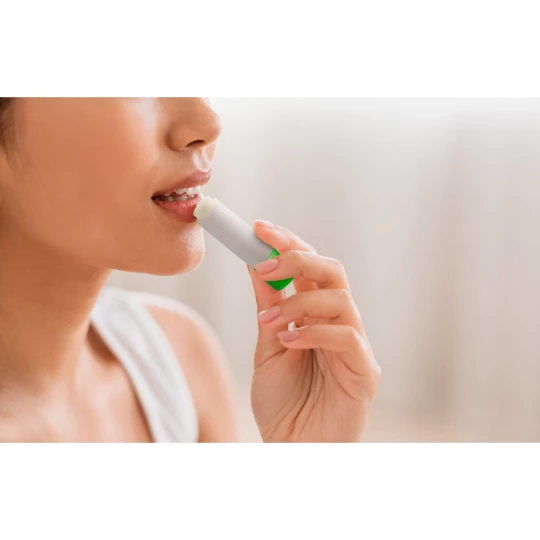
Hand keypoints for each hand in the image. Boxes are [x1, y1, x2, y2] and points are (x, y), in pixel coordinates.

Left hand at [247, 220, 380, 441]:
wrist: (291, 449)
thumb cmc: (282, 402)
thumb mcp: (267, 347)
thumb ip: (268, 306)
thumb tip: (255, 263)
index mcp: (315, 314)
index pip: (309, 267)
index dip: (288, 243)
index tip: (258, 228)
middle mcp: (339, 322)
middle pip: (332, 271)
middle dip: (297, 259)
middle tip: (265, 264)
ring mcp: (355, 345)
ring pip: (339, 299)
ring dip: (298, 301)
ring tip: (267, 320)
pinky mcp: (365, 371)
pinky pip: (346, 337)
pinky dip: (313, 332)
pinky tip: (288, 341)